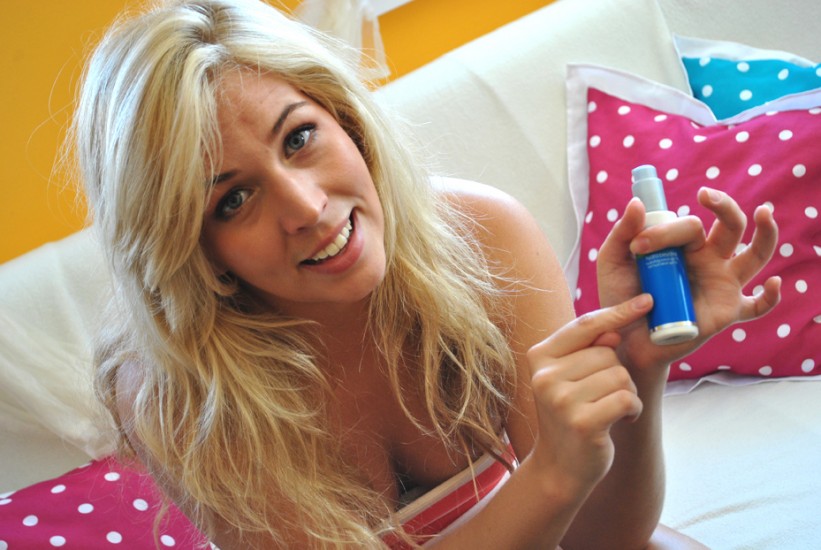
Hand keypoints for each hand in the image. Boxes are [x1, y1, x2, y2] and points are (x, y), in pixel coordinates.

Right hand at [525, 295, 652, 496]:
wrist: (561, 467)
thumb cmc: (571, 415)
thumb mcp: (570, 377)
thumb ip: (588, 350)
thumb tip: (613, 330)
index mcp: (539, 356)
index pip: (584, 325)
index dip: (617, 312)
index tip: (646, 300)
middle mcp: (545, 376)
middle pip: (608, 352)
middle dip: (617, 373)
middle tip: (601, 396)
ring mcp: (561, 399)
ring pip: (620, 375)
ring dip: (626, 394)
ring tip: (608, 410)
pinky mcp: (583, 422)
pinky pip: (627, 399)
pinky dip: (633, 410)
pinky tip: (619, 421)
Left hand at [596, 187, 780, 372]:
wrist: (623, 337)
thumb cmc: (619, 296)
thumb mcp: (613, 262)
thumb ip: (622, 233)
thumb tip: (637, 203)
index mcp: (683, 244)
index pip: (688, 226)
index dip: (666, 231)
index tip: (637, 246)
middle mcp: (708, 259)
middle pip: (729, 226)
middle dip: (723, 206)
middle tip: (705, 195)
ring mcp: (721, 284)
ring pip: (755, 255)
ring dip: (765, 233)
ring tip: (763, 213)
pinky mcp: (725, 312)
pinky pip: (756, 307)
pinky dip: (770, 297)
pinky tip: (774, 284)